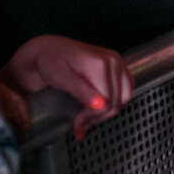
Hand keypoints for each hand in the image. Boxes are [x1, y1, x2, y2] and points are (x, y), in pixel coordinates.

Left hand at [0, 35, 132, 139]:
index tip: (76, 122)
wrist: (50, 50)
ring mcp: (117, 63)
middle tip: (79, 123)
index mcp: (101, 63)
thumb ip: (82, 91)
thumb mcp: (61, 78)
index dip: (92, 116)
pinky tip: (98, 106)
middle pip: (117, 102)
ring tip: (87, 116)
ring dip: (107, 111)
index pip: (107, 102)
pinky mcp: (117, 67)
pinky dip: (114, 101)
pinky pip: (124, 90)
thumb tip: (101, 105)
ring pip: (123, 98)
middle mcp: (113, 61)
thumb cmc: (51, 61)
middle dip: (98, 116)